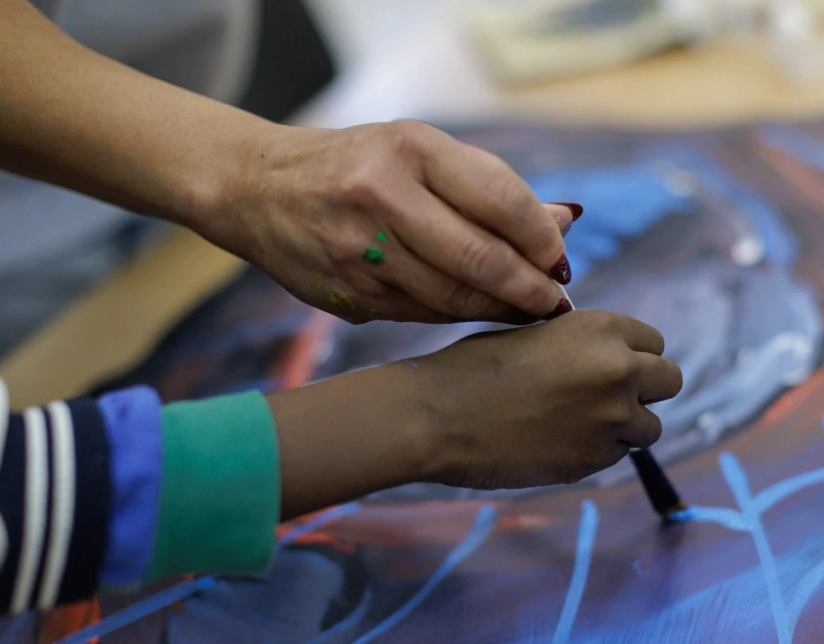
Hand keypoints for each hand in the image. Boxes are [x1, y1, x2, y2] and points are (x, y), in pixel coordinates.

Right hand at [204, 120, 578, 324]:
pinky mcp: (348, 295)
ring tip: (528, 312)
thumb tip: (565, 221)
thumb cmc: (357, 166)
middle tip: (555, 302)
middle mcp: (382, 196)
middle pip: (480, 258)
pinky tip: (479, 312)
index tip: (560, 260)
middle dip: (529, 287)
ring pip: (453, 296)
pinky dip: (458, 315)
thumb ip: (490, 188)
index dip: (541, 238)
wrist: (258, 188)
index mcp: (409, 148)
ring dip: (499, 309)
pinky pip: (421, 313)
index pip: (500, 199)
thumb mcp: (419, 153)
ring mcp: (360, 250)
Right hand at [268, 311, 682, 517]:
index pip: (654, 343)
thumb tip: (614, 363)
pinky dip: (597, 451)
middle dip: (644, 389)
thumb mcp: (537, 334)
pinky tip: (557, 443)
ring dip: (625, 427)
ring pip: (650, 426)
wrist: (439, 416)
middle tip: (607, 398)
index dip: (631, 355)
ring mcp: (613, 419)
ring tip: (578, 424)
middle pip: (669, 381)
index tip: (607, 367)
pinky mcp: (596, 460)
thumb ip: (584, 347)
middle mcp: (619, 370)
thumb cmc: (475, 366)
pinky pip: (617, 456)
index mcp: (603, 329)